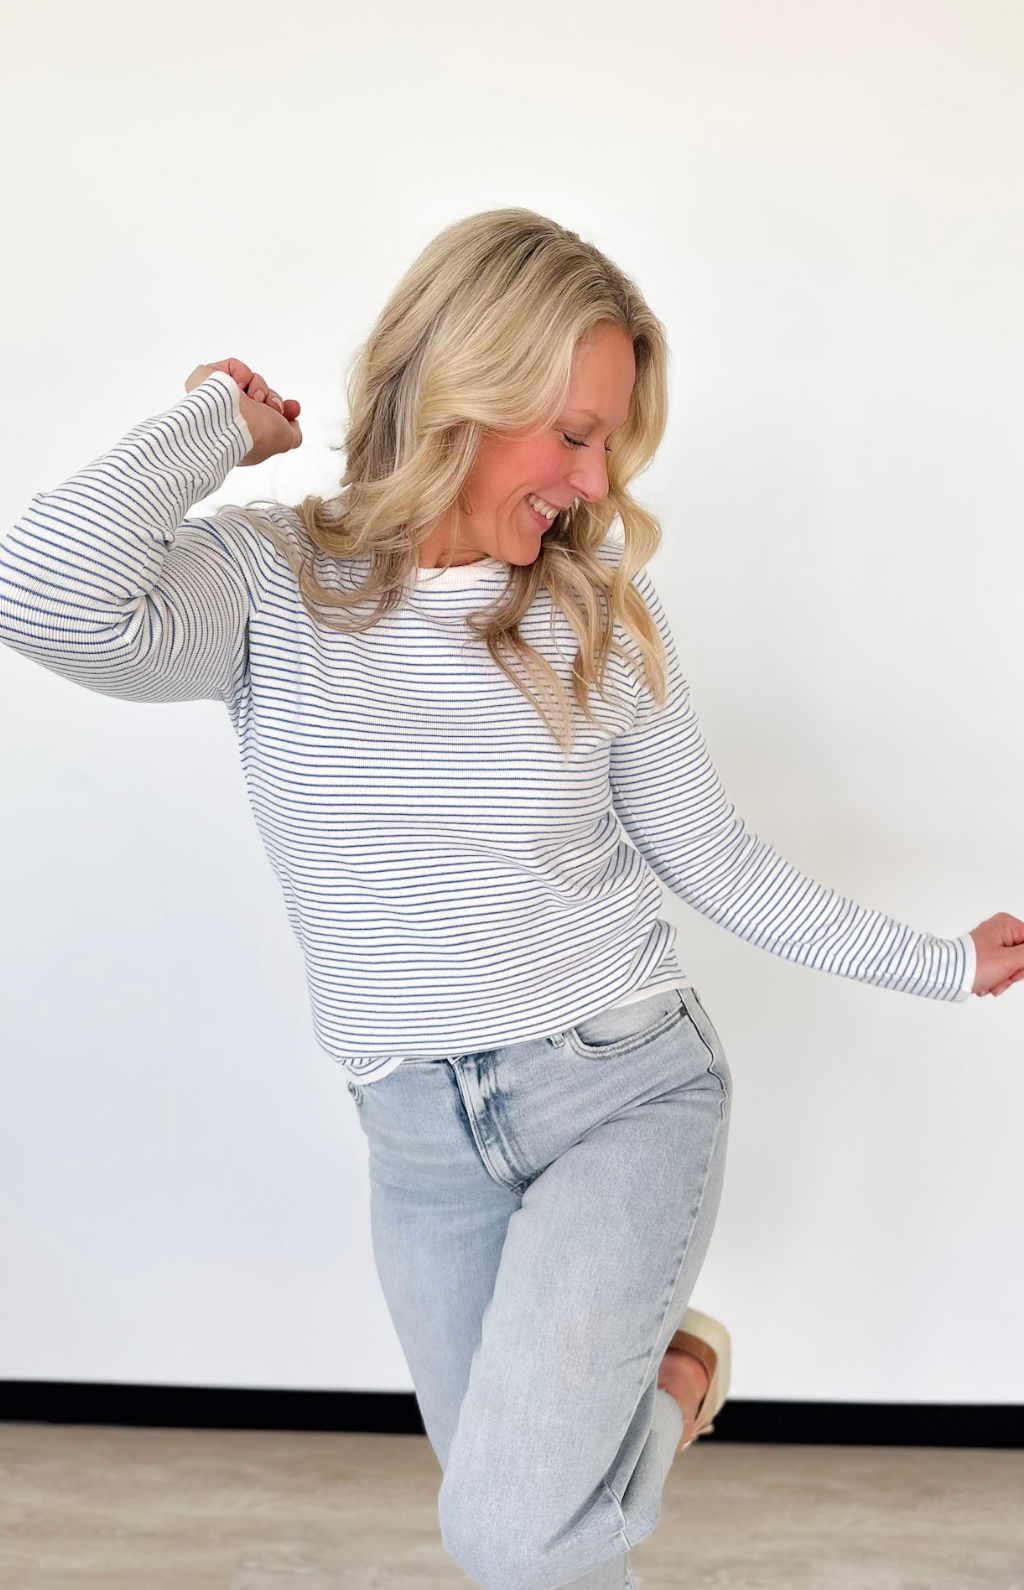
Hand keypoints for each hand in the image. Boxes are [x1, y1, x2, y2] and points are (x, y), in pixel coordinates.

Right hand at [185, 358, 301, 465]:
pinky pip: (232, 367)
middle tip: (273, 406)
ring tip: (253, 399)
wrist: (229, 420)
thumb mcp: (285, 440)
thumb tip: (292, 425)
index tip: (293, 408)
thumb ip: (294, 435)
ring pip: (251, 383)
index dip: (282, 411)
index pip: (266, 419)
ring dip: (259, 389)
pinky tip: (238, 387)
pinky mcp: (208, 380)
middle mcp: (232, 418)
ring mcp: (220, 399)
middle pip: (262, 399)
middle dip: (273, 399)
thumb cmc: (253, 434)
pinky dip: (241, 374)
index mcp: (245, 437)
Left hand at [970, 913, 1023, 995]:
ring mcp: (993, 942)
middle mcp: (1000, 930)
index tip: (1017, 970)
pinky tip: (987, 984)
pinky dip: (997, 979)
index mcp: (1007, 924)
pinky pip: (1003, 968)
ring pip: (1014, 965)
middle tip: (1003, 977)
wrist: (947, 975)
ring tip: (992, 983)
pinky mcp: (987, 955)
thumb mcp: (1010, 960)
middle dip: (1015, 972)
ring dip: (1005, 979)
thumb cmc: (973, 965)